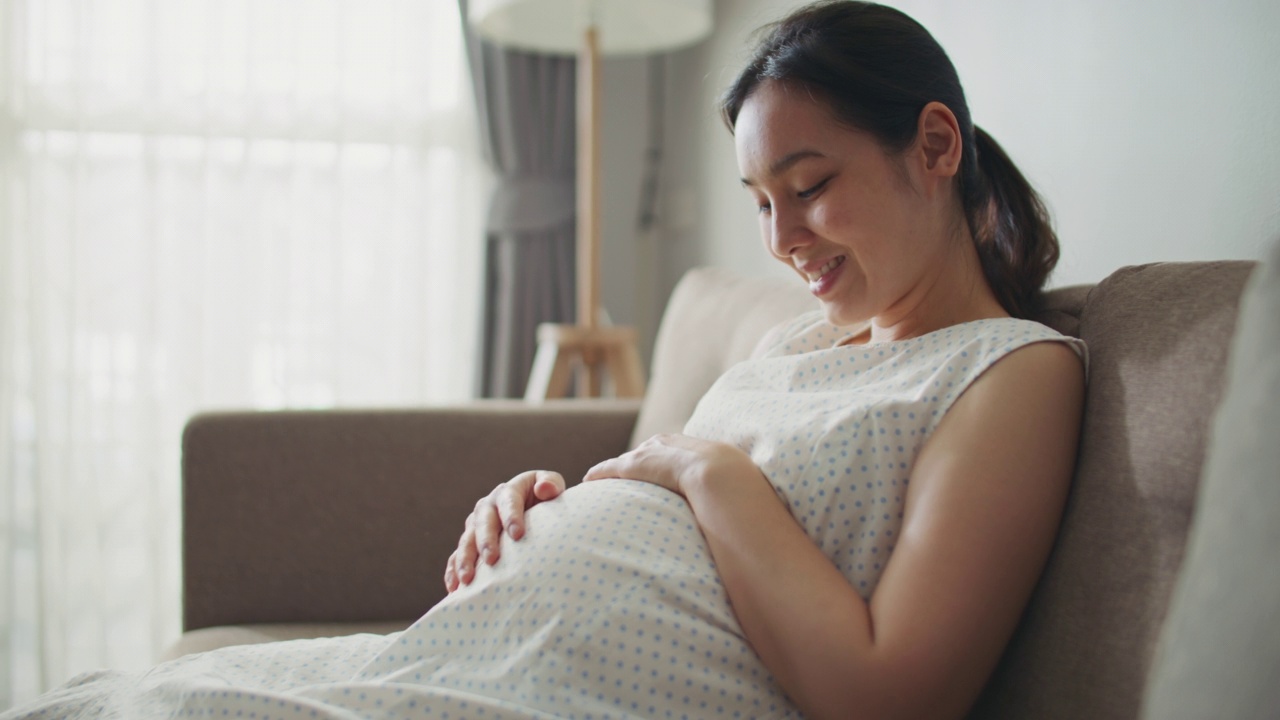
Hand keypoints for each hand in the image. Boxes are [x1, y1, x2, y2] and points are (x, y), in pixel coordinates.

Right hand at [444, 470, 565, 592]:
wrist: (534, 512)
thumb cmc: (546, 500)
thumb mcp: (552, 486)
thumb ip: (551, 483)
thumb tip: (544, 489)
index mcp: (508, 491)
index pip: (508, 500)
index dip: (511, 516)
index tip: (517, 535)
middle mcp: (488, 506)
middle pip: (483, 521)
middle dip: (486, 540)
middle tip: (492, 559)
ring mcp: (476, 525)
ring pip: (467, 540)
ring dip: (465, 559)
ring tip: (468, 579)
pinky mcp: (469, 542)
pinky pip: (456, 556)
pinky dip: (454, 571)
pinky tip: (455, 587)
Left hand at [583, 434, 758, 497]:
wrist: (721, 478)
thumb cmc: (737, 489)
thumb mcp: (734, 489)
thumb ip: (730, 501)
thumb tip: (746, 526)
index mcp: (694, 449)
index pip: (672, 452)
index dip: (663, 461)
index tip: (658, 471)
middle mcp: (670, 445)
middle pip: (647, 452)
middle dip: (637, 461)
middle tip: (628, 474)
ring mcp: (652, 454)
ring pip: (627, 461)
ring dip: (614, 469)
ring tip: (601, 478)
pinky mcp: (636, 465)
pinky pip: (612, 468)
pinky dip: (600, 473)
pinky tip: (588, 480)